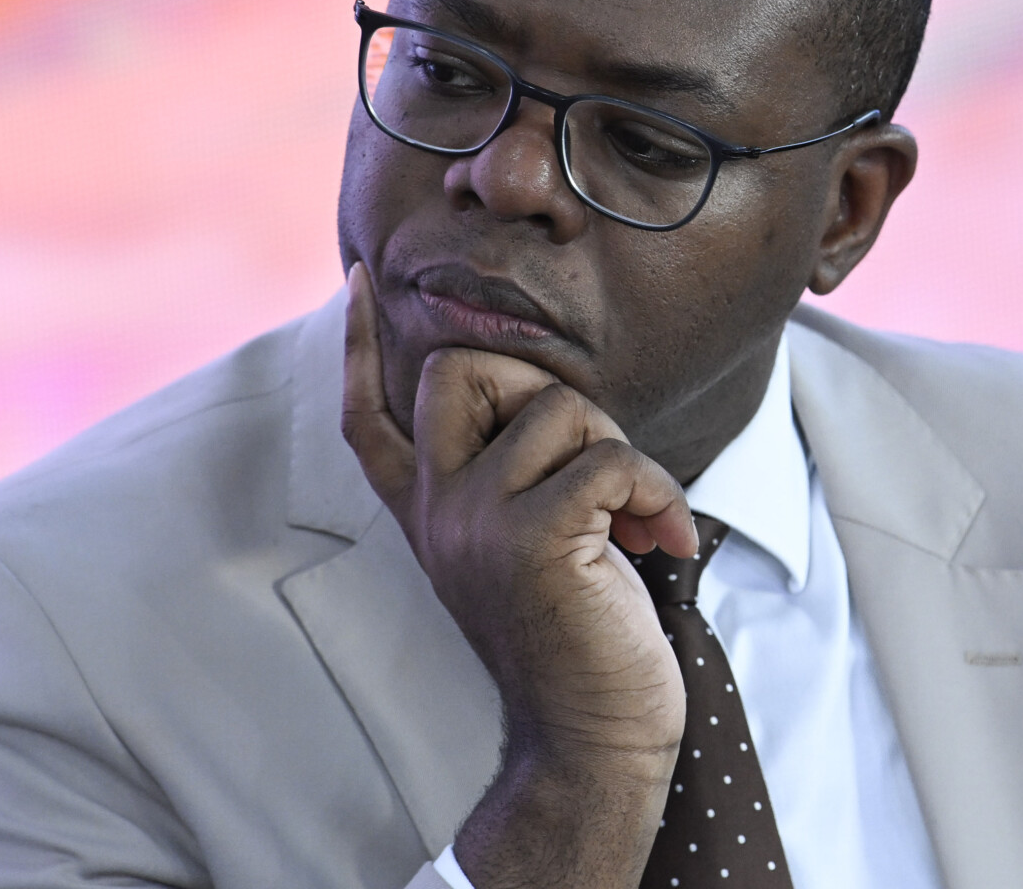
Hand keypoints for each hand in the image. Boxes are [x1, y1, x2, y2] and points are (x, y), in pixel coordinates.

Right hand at [341, 263, 696, 888]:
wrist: (593, 739)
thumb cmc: (580, 640)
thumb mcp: (524, 548)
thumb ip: (511, 480)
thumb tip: (550, 403)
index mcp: (427, 511)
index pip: (367, 416)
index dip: (358, 345)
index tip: (362, 282)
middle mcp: (437, 510)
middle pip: (461, 369)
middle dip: (542, 385)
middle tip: (592, 459)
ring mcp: (476, 522)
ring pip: (560, 406)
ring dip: (623, 453)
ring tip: (638, 518)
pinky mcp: (532, 539)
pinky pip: (612, 458)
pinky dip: (658, 491)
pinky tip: (664, 540)